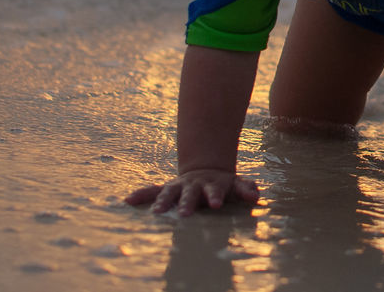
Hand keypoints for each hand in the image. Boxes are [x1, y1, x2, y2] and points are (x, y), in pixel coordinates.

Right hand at [124, 168, 259, 215]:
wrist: (204, 169)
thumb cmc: (222, 183)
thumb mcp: (236, 183)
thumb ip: (245, 189)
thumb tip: (255, 196)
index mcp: (211, 184)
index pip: (214, 190)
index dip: (216, 196)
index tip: (217, 204)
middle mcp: (193, 185)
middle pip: (190, 193)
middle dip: (187, 203)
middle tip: (185, 214)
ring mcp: (178, 186)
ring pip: (169, 192)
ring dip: (163, 201)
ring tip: (157, 212)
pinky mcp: (166, 189)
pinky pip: (151, 191)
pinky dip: (141, 195)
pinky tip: (128, 201)